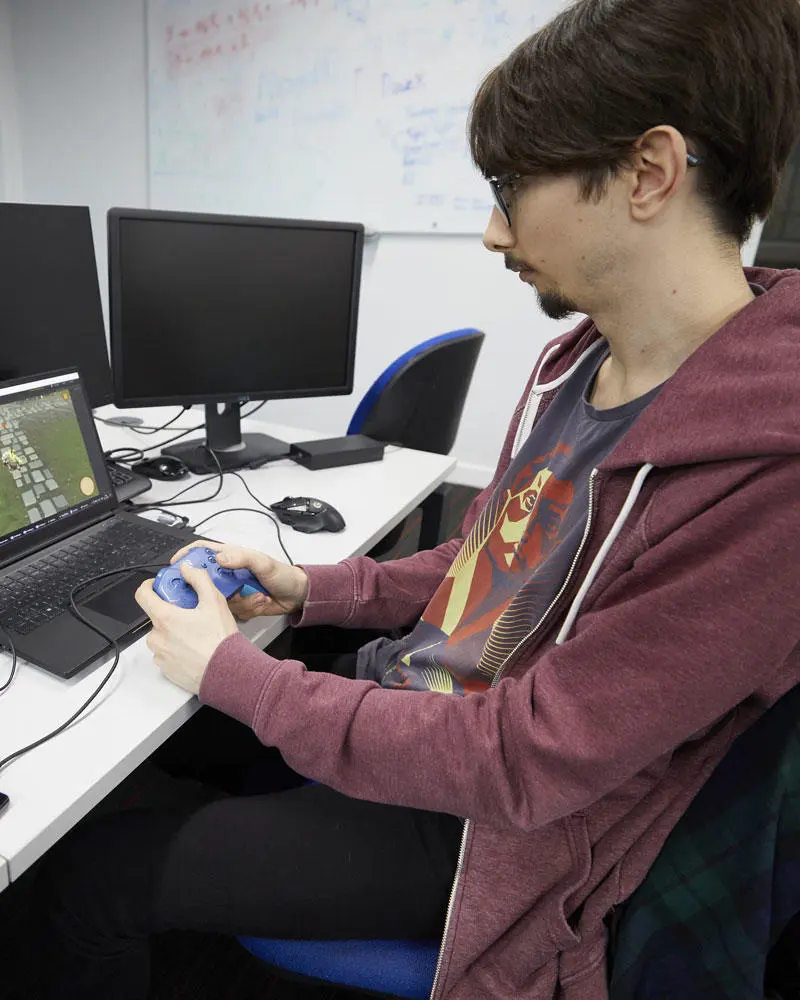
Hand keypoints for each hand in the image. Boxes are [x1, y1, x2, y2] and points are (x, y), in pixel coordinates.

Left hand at [135, 562, 238, 693]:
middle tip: (190, 613)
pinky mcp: (166, 669)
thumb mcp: (214, 601)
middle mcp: (157, 637)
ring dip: (173, 632)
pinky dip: (176, 648)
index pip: (142, 595)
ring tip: (196, 634)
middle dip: (170, 612)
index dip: (149, 586)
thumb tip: (187, 570)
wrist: (227, 673)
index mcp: (165, 618)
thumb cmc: (220, 641)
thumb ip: (199, 580)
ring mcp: (160, 655)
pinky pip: (166, 653)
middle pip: (156, 616)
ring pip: (161, 636)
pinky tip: (194, 649)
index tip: (158, 586)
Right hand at [169, 541, 308, 620]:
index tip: (174, 566)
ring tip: (256, 596)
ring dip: (239, 601)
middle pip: (203, 581)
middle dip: (210, 591)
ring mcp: (233, 590)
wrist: (297, 596)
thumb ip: (242, 558)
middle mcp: (228, 574)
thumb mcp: (263, 563)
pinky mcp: (239, 605)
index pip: (202, 551)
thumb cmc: (282, 574)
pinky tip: (260, 602)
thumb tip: (220, 558)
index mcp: (230, 557)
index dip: (186, 556)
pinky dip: (248, 609)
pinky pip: (232, 612)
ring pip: (217, 600)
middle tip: (225, 594)